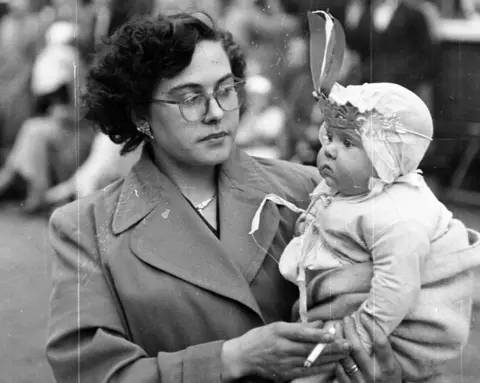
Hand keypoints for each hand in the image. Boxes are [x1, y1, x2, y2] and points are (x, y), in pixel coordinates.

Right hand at [221, 321, 349, 380]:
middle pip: (309, 348)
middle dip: (330, 347)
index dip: (317, 334)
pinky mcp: (285, 374)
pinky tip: (332, 366)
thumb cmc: (260, 338)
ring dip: (330, 358)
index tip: (332, 334)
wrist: (243, 357)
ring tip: (344, 354)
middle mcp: (281, 347)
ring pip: (310, 361)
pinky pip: (306, 372)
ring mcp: (283, 363)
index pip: (301, 333)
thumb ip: (298, 326)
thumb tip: (319, 324)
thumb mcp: (276, 326)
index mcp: (279, 331)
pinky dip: (321, 369)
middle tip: (347, 345)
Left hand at [335, 315, 401, 382]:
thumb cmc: (390, 381)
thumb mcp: (394, 367)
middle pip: (357, 347)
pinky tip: (334, 344)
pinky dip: (336, 354)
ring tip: (336, 326)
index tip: (364, 316)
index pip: (380, 343)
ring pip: (344, 356)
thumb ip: (384, 351)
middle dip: (349, 329)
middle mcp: (373, 373)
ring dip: (338, 338)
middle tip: (346, 318)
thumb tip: (374, 326)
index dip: (371, 327)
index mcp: (388, 367)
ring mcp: (360, 380)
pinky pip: (338, 367)